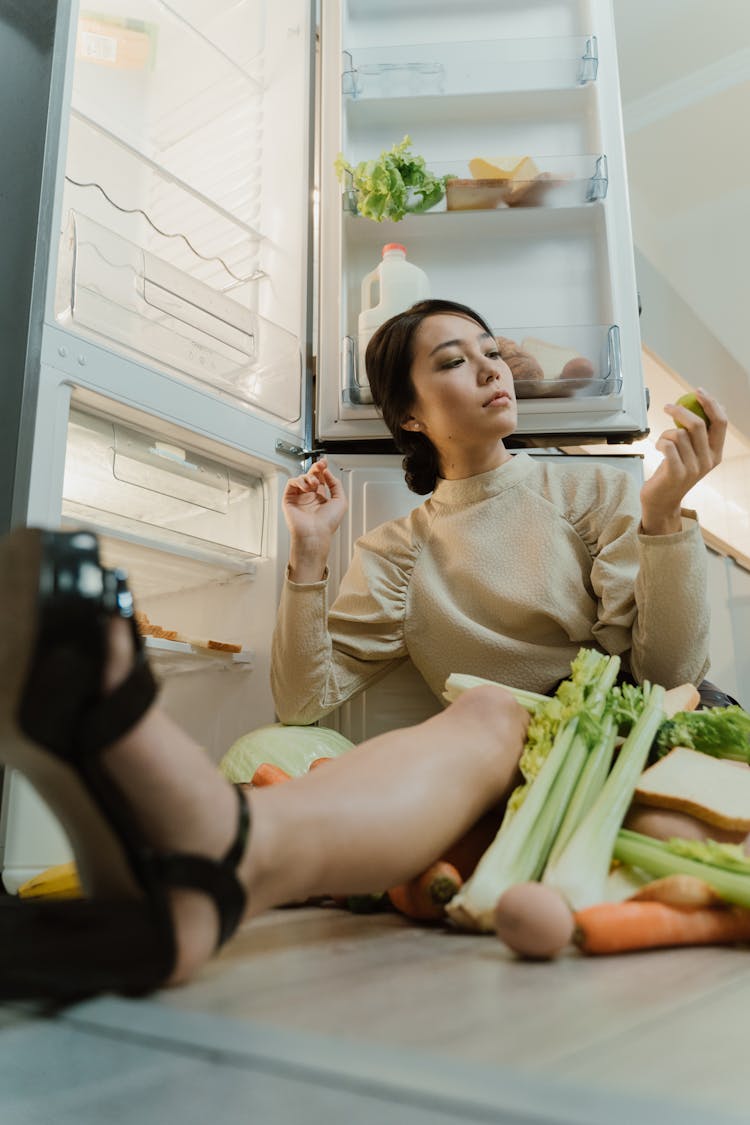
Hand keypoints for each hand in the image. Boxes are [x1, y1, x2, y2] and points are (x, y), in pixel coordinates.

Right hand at [282, 459, 347, 580]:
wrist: (315, 533)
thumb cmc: (327, 523)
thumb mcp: (341, 501)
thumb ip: (336, 484)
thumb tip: (327, 473)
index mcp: (321, 498)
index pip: (320, 479)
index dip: (322, 470)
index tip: (325, 463)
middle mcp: (309, 497)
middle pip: (310, 475)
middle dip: (316, 468)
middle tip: (320, 465)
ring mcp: (299, 498)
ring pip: (301, 478)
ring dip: (309, 477)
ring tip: (314, 484)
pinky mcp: (289, 499)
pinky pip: (292, 483)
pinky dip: (299, 481)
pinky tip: (306, 487)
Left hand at [640, 388, 726, 534]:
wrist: (662, 501)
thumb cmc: (674, 473)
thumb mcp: (693, 453)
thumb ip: (699, 434)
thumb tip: (703, 404)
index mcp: (716, 453)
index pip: (720, 422)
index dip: (711, 403)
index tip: (698, 391)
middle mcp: (708, 461)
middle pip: (698, 424)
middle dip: (681, 411)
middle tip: (668, 407)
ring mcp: (694, 468)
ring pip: (678, 434)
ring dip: (665, 434)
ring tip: (662, 444)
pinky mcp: (677, 473)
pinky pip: (668, 445)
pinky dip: (660, 442)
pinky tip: (658, 448)